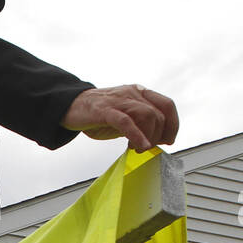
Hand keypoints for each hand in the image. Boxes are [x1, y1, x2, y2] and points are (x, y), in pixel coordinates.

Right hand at [63, 85, 178, 151]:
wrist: (70, 106)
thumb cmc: (97, 114)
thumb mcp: (124, 116)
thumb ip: (140, 124)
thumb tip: (157, 139)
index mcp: (139, 93)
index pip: (167, 105)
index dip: (172, 125)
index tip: (168, 141)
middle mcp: (133, 94)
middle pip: (159, 113)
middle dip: (158, 135)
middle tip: (148, 148)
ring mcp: (119, 101)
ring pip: (147, 116)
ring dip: (148, 136)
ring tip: (138, 149)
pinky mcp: (105, 111)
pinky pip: (126, 122)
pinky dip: (137, 135)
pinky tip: (139, 146)